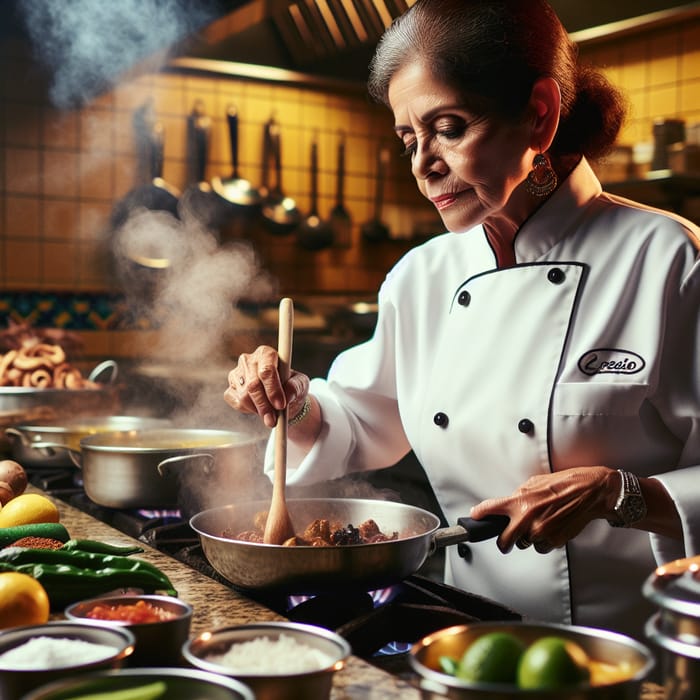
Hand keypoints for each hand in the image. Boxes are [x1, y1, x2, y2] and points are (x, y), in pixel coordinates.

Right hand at [224, 345, 309, 428]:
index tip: (281, 404)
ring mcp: (236, 374)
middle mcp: (248, 360)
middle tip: (273, 419)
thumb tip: (288, 395)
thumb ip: (296, 386)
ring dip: (258, 410)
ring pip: (244, 396)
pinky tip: (258, 409)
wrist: (281, 397)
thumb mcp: (301, 384)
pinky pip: (237, 403)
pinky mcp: (230, 389)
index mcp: (266, 353)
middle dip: (265, 405)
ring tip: (271, 416)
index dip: (273, 389)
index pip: (266, 370)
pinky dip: (249, 411)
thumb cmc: (291, 385)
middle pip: (253, 384)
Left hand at [469, 466, 618, 553]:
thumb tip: (508, 505)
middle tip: (506, 539)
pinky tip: (551, 528)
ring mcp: (540, 531)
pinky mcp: (554, 541)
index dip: (480, 514)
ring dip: (528, 538)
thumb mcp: (535, 482)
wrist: (590, 492)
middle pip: (504, 541)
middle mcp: (527, 518)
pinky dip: (543, 541)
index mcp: (520, 500)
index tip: (474, 517)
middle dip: (504, 541)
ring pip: (525, 544)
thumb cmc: (564, 484)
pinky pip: (541, 547)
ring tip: (540, 524)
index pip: (491, 508)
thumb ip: (519, 495)